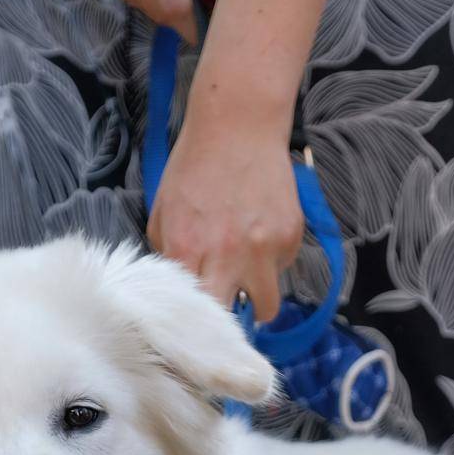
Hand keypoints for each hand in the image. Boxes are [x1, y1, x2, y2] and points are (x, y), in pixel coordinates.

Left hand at [147, 112, 302, 320]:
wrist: (238, 124)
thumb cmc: (194, 168)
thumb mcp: (164, 213)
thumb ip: (168, 256)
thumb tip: (179, 291)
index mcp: (187, 250)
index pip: (190, 313)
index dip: (194, 325)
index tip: (196, 330)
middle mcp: (226, 256)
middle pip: (229, 323)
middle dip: (226, 325)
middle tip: (223, 313)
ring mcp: (263, 249)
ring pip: (267, 307)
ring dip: (257, 300)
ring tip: (247, 279)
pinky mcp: (290, 236)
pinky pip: (283, 269)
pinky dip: (273, 263)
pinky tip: (261, 234)